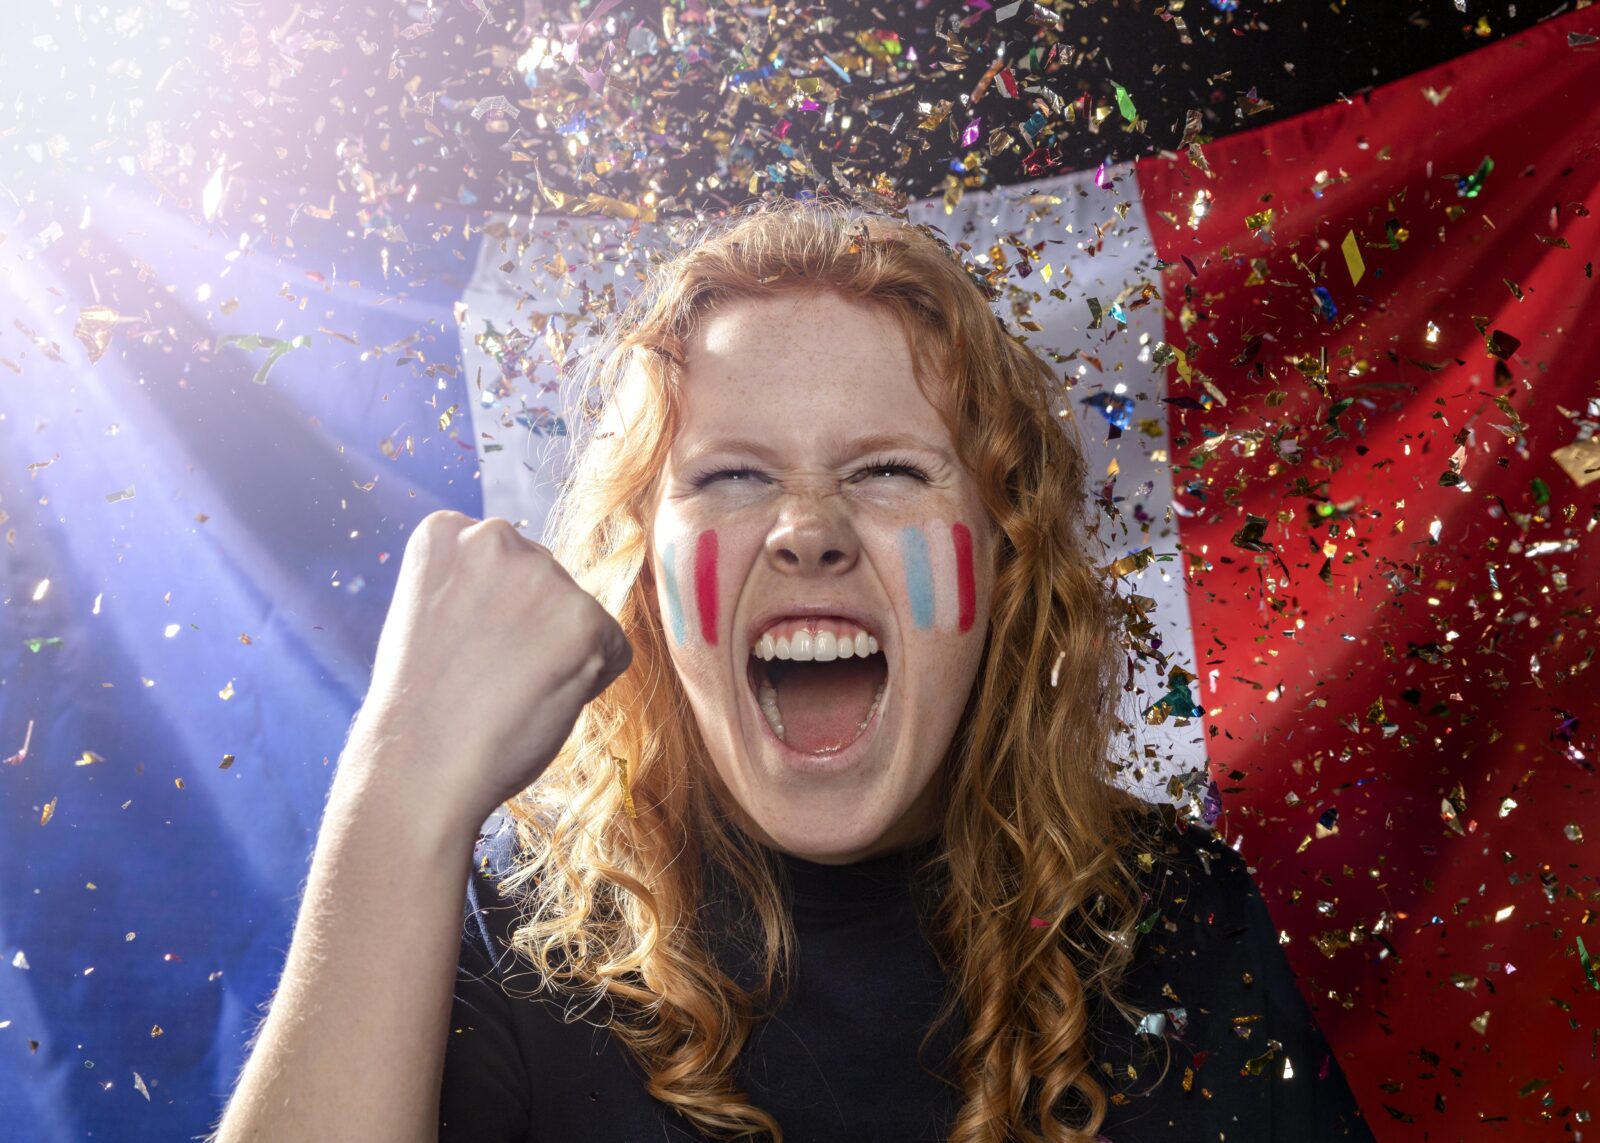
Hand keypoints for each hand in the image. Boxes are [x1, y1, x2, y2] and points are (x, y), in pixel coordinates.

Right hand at [342, 510, 631, 832]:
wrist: (418, 768)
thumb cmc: (421, 706)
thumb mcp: (432, 613)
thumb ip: (478, 585)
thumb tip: (542, 593)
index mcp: (447, 531)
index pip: (505, 561)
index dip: (490, 616)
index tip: (459, 648)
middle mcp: (494, 535)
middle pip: (546, 583)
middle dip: (531, 629)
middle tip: (485, 676)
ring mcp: (542, 574)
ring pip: (580, 617)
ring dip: (561, 655)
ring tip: (507, 691)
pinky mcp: (585, 619)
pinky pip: (615, 651)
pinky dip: (591, 683)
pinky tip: (539, 700)